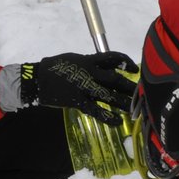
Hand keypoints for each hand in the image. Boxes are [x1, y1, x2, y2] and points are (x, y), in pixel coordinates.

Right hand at [0, 51, 138, 123]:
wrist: (36, 79)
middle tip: (142, 91)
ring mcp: (83, 88)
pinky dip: (107, 116)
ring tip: (136, 108)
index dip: (125, 61)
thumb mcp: (76, 59)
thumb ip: (93, 62)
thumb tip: (110, 65)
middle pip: (115, 79)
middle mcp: (89, 74)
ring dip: (123, 102)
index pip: (112, 58)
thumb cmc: (57, 67)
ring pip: (108, 95)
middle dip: (129, 86)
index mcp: (89, 61)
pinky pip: (95, 110)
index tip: (133, 69)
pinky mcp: (77, 101)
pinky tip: (117, 121)